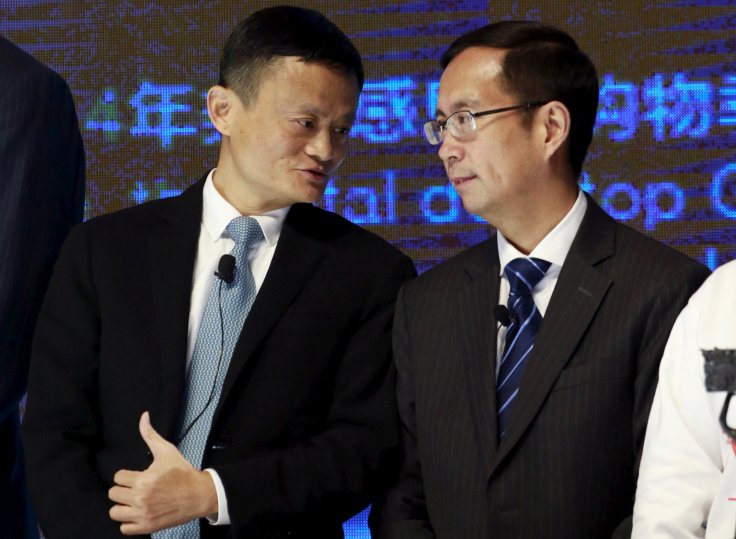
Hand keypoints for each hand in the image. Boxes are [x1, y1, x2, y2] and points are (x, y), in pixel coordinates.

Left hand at [108, 412, 217, 534]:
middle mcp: (141, 498)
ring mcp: (143, 514)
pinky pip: (124, 528)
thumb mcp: (167, 451)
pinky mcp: (147, 527)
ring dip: (122, 506)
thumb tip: (144, 416)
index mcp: (144, 479)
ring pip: (114, 512)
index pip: (117, 477)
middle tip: (135, 488)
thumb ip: (150, 435)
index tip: (136, 476)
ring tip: (134, 501)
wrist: (199, 495)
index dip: (126, 475)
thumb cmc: (182, 472)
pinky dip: (128, 522)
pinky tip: (137, 513)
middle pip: (113, 494)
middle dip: (123, 489)